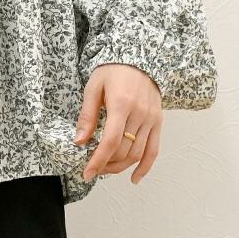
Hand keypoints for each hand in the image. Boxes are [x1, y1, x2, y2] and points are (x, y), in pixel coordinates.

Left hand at [74, 63, 162, 184]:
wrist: (139, 59)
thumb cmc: (113, 71)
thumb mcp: (94, 87)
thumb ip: (87, 115)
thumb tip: (79, 141)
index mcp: (122, 104)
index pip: (111, 141)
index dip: (98, 161)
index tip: (87, 173)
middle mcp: (140, 113)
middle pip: (124, 151)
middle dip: (106, 165)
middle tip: (93, 168)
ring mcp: (151, 119)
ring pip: (137, 153)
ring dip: (121, 167)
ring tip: (106, 169)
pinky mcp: (158, 122)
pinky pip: (154, 150)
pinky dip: (145, 167)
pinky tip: (134, 178)